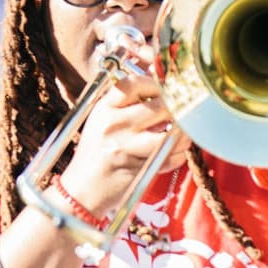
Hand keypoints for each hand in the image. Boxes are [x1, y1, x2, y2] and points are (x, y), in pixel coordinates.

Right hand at [56, 40, 191, 220]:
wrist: (83, 189)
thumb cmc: (96, 150)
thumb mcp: (102, 119)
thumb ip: (125, 101)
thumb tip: (159, 78)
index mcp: (105, 109)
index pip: (134, 84)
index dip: (156, 82)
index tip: (166, 87)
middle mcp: (114, 125)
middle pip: (160, 106)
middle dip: (178, 107)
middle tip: (184, 109)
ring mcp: (126, 148)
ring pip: (170, 134)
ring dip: (184, 133)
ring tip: (183, 131)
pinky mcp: (138, 169)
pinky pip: (170, 157)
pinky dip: (179, 153)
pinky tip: (175, 150)